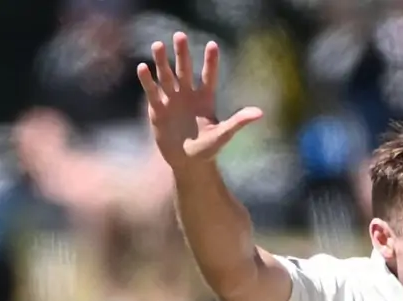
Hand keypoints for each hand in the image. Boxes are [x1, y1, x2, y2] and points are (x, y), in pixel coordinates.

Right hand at [136, 32, 261, 169]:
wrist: (188, 162)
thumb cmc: (208, 149)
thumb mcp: (224, 135)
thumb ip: (239, 122)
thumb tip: (260, 113)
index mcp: (205, 99)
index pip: (209, 76)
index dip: (211, 61)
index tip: (213, 44)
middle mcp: (188, 95)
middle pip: (184, 70)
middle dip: (182, 54)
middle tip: (180, 35)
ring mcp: (172, 101)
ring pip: (166, 77)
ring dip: (162, 62)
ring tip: (158, 45)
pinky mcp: (157, 110)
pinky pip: (152, 92)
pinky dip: (147, 81)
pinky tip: (142, 67)